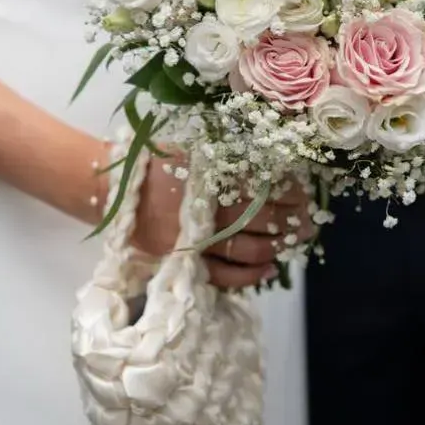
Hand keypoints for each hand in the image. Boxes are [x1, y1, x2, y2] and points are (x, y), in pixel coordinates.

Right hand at [129, 155, 313, 289]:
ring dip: (277, 246)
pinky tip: (268, 269)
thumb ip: (225, 153)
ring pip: (247, 248)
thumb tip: (276, 162)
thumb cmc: (157, 165)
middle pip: (260, 218)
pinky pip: (224, 276)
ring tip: (292, 241)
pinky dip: (250, 275)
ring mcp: (195, 239)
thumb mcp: (189, 148)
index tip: (304, 192)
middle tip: (309, 221)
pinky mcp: (185, 262)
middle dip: (292, 220)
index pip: (260, 185)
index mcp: (207, 176)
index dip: (288, 191)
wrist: (115, 193)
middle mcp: (203, 209)